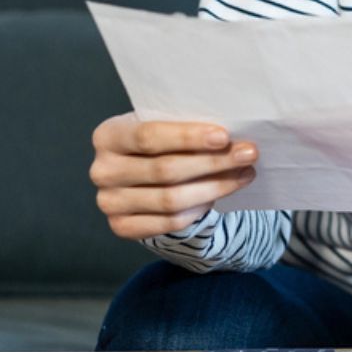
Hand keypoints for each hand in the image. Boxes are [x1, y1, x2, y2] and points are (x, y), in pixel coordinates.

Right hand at [89, 112, 258, 239]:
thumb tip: (235, 131)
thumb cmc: (160, 141)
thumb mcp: (164, 124)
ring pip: (171, 199)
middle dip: (213, 162)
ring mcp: (108, 202)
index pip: (149, 136)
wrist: (141, 171)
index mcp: (108, 135)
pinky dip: (199, 209)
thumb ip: (186, 124)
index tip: (225, 136)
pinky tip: (221, 194)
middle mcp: (102, 170)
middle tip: (249, 154)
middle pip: (165, 170)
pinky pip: (169, 222)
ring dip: (215, 187)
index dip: (188, 137)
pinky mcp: (121, 226)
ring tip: (244, 173)